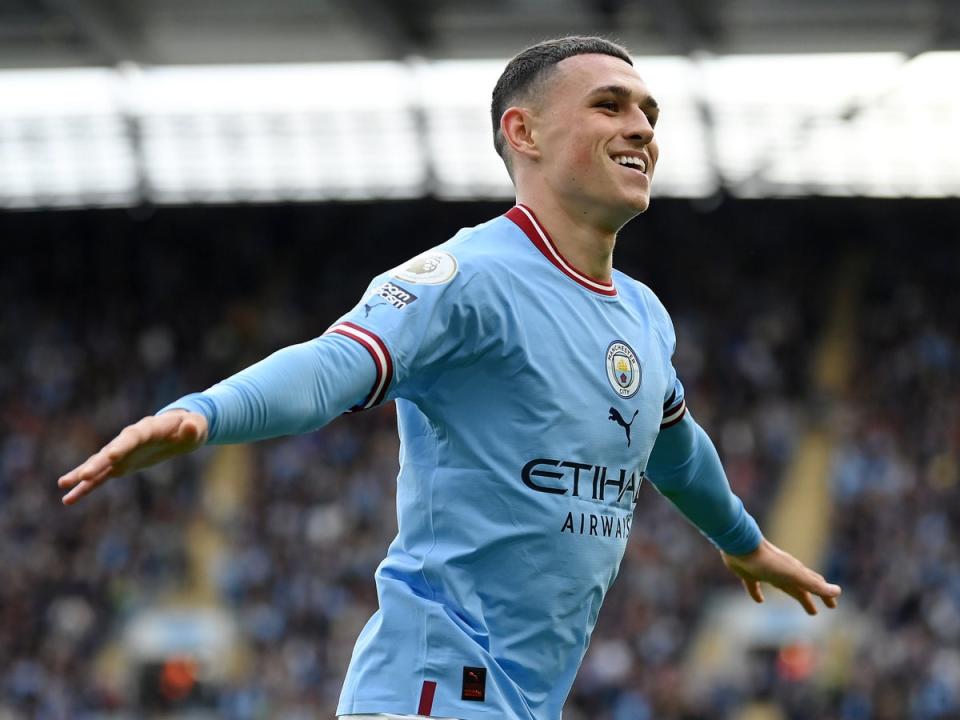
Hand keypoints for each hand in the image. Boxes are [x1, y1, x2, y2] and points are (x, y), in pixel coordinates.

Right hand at [58, 410, 208, 504]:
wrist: (180, 429)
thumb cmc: (190, 427)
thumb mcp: (196, 427)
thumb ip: (193, 428)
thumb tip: (190, 427)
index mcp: (147, 429)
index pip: (132, 437)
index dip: (122, 446)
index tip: (112, 457)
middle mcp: (129, 440)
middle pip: (110, 451)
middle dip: (97, 463)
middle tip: (83, 475)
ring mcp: (122, 453)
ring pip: (99, 464)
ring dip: (83, 474)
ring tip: (63, 484)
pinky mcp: (120, 465)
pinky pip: (101, 477)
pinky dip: (86, 486)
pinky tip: (69, 498)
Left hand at [722, 538, 840, 614]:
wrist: (741, 545)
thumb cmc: (769, 561)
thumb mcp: (794, 575)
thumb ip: (814, 584)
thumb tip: (838, 591)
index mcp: (795, 572)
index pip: (815, 584)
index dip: (825, 595)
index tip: (832, 606)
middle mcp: (782, 571)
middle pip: (798, 587)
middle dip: (808, 598)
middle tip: (814, 612)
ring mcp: (765, 571)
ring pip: (781, 585)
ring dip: (791, 593)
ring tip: (795, 601)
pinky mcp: (748, 573)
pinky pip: (755, 585)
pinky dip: (758, 593)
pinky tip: (759, 600)